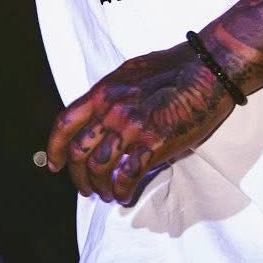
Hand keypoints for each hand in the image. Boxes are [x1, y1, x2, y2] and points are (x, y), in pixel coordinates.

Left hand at [44, 40, 235, 204]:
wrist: (207, 69)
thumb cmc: (173, 67)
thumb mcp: (130, 73)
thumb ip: (110, 95)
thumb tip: (98, 114)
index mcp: (103, 92)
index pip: (65, 124)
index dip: (55, 149)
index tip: (56, 165)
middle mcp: (112, 110)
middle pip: (79, 152)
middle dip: (79, 177)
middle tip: (86, 188)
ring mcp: (132, 127)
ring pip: (100, 168)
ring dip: (100, 187)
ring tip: (108, 194)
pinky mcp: (154, 143)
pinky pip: (127, 176)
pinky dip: (122, 191)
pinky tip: (125, 196)